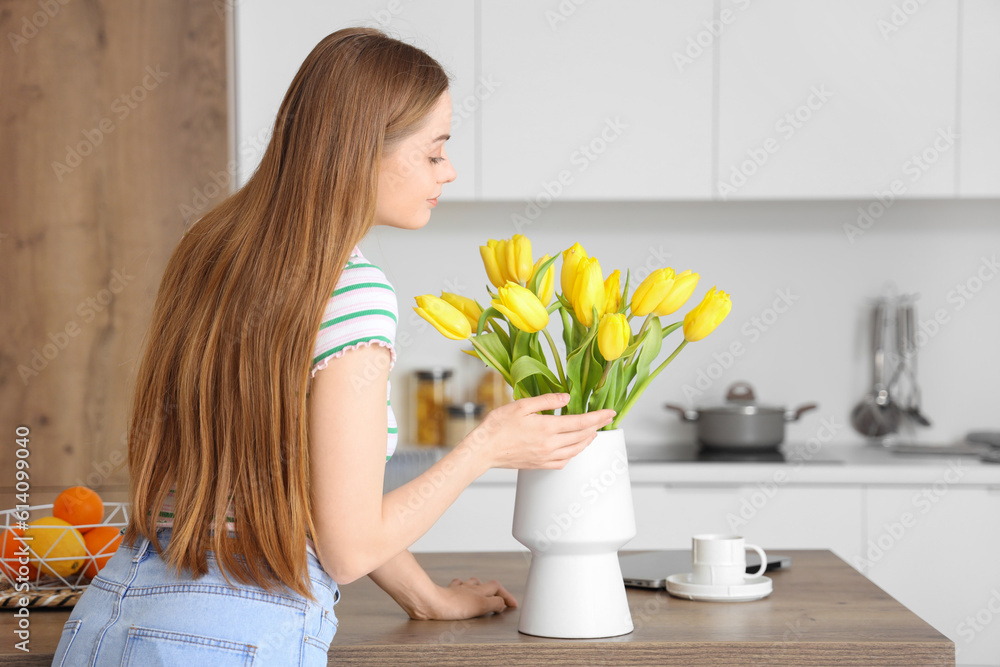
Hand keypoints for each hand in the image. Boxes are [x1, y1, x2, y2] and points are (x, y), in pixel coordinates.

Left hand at [418, 576, 516, 620]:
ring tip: (481, 593)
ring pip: (471, 584)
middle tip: (499, 600)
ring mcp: (457, 590)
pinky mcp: (445, 594)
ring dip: (478, 588)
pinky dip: (460, 589)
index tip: (512, 605)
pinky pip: (455, 588)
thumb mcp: (480, 606)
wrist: (431, 603)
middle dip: (495, 591)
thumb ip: (494, 604)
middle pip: (486, 585)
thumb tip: (502, 603)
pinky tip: (459, 591)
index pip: (497, 588)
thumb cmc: (454, 606)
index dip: (506, 596)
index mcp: (479, 590)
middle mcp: (469, 588)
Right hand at [463, 393, 615, 469]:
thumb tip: (566, 398)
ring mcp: (546, 457)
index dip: (598, 417)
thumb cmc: (497, 426)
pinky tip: (573, 448)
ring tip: (593, 432)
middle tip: (606, 419)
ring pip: (575, 450)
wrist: (483, 450)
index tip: (610, 412)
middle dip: (597, 427)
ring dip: (587, 441)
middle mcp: (550, 445)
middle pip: (582, 436)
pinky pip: (564, 461)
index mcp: (546, 428)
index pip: (580, 422)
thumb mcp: (521, 405)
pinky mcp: (540, 464)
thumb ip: (546, 400)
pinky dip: (574, 454)